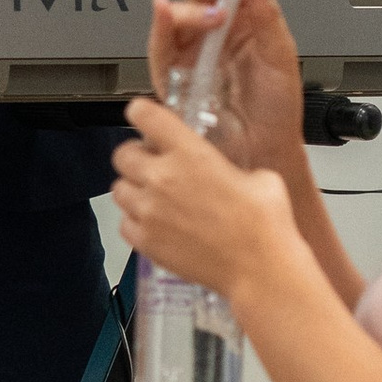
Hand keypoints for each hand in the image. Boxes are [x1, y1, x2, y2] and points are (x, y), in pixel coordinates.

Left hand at [110, 96, 294, 301]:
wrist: (259, 269)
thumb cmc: (264, 225)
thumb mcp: (258, 177)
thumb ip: (228, 167)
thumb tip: (225, 173)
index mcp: (191, 153)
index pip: (145, 115)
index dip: (142, 113)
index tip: (143, 116)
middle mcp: (163, 178)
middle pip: (123, 153)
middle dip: (136, 156)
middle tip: (151, 163)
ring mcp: (150, 211)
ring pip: (118, 188)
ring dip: (133, 188)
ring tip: (153, 197)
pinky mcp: (146, 241)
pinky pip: (124, 224)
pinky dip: (135, 221)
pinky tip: (155, 224)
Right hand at [150, 0, 310, 183]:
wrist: (263, 151)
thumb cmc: (275, 112)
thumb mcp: (281, 57)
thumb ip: (267, 14)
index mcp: (243, 21)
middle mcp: (214, 32)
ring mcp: (190, 52)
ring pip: (176, 12)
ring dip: (191, 6)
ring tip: (213, 15)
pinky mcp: (172, 76)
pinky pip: (159, 47)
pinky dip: (160, 26)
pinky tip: (165, 11)